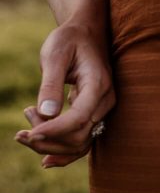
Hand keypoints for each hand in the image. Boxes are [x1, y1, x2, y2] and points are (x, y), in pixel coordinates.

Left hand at [14, 19, 113, 167]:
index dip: (52, 130)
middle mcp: (106, 100)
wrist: (86, 32)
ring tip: (27, 126)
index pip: (78, 119)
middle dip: (47, 139)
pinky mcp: (95, 113)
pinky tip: (45, 159)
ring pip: (80, 142)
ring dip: (51, 145)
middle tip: (22, 126)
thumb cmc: (69, 40)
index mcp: (98, 84)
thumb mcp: (54, 55)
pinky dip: (64, 151)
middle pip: (79, 136)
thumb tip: (46, 114)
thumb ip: (50, 85)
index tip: (27, 133)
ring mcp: (103, 109)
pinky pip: (83, 140)